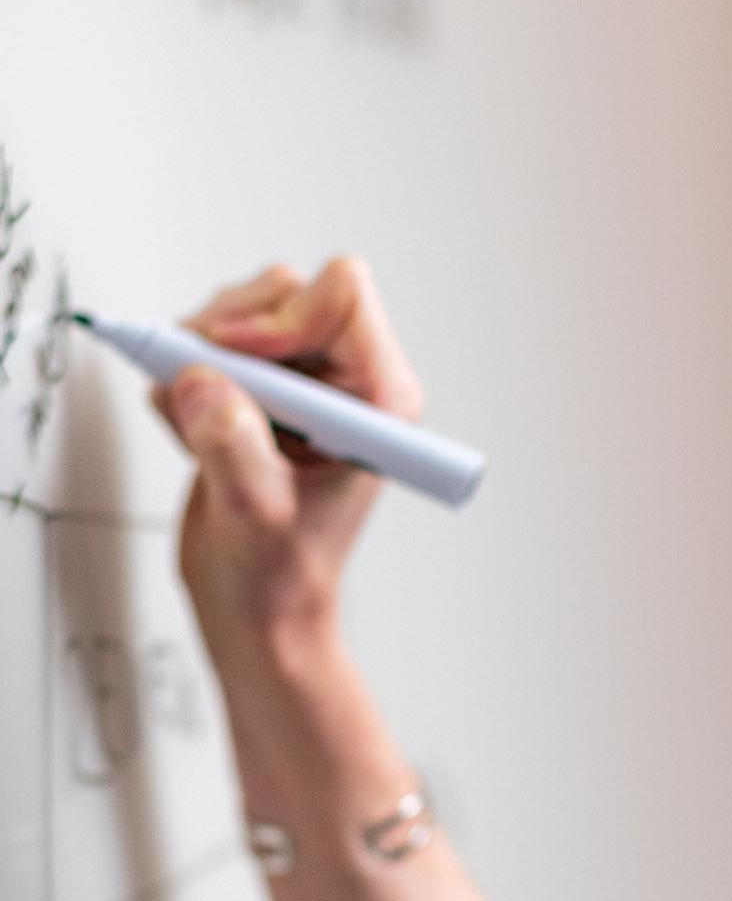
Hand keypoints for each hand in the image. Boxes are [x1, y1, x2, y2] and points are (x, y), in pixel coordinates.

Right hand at [152, 257, 423, 665]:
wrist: (259, 608)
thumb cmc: (281, 576)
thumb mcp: (256, 516)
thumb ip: (232, 446)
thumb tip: (201, 381)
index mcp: (379, 400)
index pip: (342, 294)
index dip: (279, 318)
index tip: (237, 365)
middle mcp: (348, 381)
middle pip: (284, 291)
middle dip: (228, 334)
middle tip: (201, 392)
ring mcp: (302, 383)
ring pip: (242, 311)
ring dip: (199, 357)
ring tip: (196, 427)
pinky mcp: (260, 391)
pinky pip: (209, 345)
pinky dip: (183, 380)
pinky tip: (192, 437)